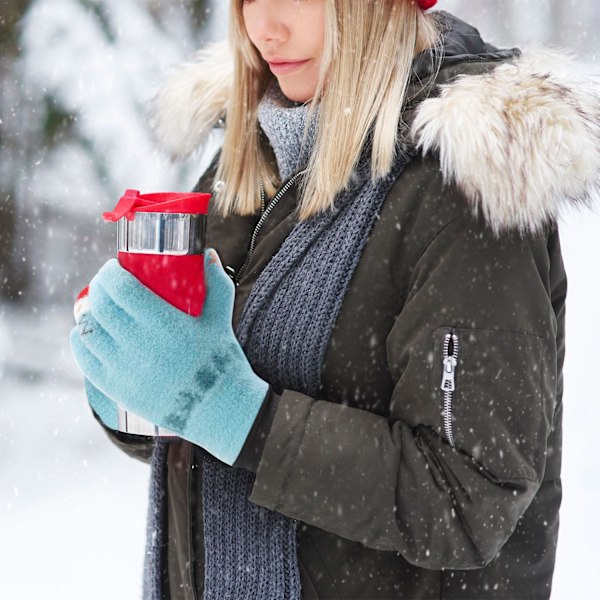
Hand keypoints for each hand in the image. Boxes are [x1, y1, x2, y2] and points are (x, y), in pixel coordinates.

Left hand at [70, 249, 268, 464]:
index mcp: (162, 323)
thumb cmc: (220, 360)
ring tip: (98, 307)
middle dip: (99, 288)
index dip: (110, 273)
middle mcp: (137, 344)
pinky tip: (86, 333)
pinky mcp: (115, 388)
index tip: (114, 267)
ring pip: (88, 330)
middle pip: (100, 305)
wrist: (217, 408)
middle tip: (107, 284)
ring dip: (89, 313)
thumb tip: (207, 252)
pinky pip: (84, 358)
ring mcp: (123, 368)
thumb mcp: (221, 318)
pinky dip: (80, 340)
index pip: (120, 288)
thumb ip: (216, 283)